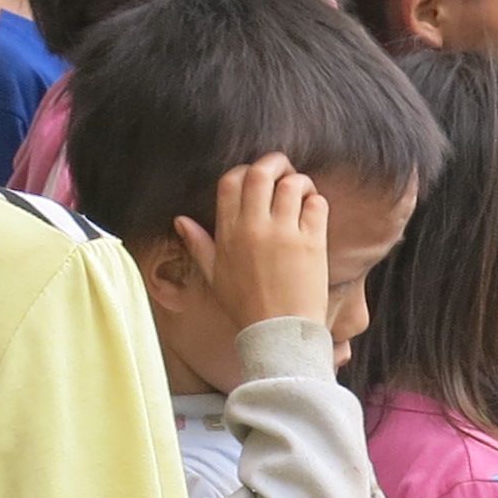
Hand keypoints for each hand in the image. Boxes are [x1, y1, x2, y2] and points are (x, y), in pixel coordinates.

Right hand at [179, 153, 331, 343]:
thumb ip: (198, 244)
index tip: (256, 179)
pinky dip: (316, 201)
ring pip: (291, 184)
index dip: (244, 171)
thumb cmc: (246, 308)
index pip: (231, 181)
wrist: (278, 334)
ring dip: (299, 181)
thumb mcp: (214, 276)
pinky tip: (314, 212)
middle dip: (274, 163)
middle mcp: (254, 228)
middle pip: (260, 173)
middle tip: (284, 170)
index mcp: (228, 233)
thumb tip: (180, 220)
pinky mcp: (311, 243)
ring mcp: (283, 234)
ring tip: (303, 192)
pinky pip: (316, 204)